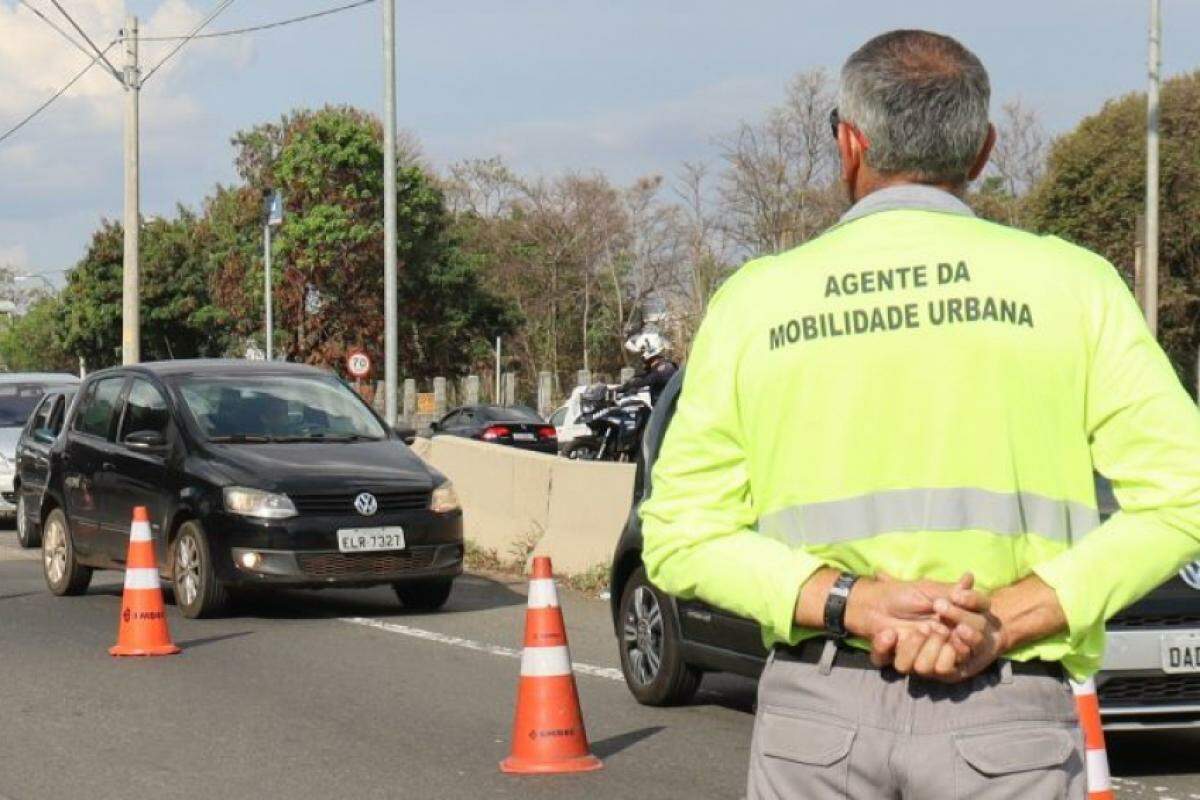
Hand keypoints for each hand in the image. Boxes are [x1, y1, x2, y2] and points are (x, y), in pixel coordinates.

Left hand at [855, 573, 991, 676]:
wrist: (872, 599)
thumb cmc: (904, 594)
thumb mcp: (931, 591)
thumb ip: (952, 591)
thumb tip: (970, 577)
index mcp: (946, 636)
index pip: (963, 649)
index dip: (963, 644)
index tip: (958, 631)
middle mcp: (931, 650)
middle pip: (943, 666)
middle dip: (936, 646)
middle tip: (929, 628)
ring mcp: (911, 656)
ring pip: (920, 668)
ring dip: (914, 647)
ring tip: (910, 631)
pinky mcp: (890, 658)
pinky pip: (894, 664)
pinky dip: (889, 648)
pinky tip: (888, 633)